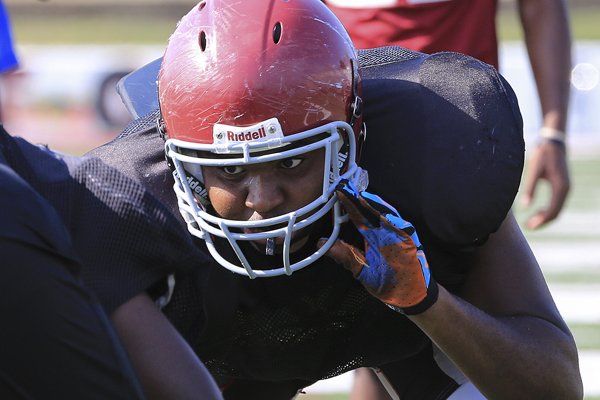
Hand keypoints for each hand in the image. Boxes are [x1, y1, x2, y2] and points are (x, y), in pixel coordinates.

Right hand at [322, 180, 437, 314]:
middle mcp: (396, 227)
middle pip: (373, 205)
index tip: (337, 189)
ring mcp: (404, 227)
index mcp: (385, 236)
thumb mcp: (365, 274)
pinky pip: (390, 214)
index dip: (349, 200)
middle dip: (357, 197)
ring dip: (366, 201)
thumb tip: (320, 243)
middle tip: (341, 189)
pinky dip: (376, 208)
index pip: (362, 212)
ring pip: (382, 207)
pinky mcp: (407, 231)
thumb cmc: (392, 287)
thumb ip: (345, 255)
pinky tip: (367, 208)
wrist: (420, 295)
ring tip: (351, 195)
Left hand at [521, 140, 569, 229]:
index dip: (541, 221)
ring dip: (545, 217)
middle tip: (528, 227)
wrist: (553, 142)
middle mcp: (566, 189)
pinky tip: (537, 210)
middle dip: (542, 222)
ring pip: (557, 209)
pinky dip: (548, 209)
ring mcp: (565, 188)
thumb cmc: (542, 154)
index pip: (553, 211)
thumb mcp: (534, 170)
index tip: (529, 225)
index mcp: (560, 187)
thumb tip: (524, 206)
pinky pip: (557, 203)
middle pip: (556, 213)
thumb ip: (530, 188)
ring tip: (531, 221)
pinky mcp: (562, 185)